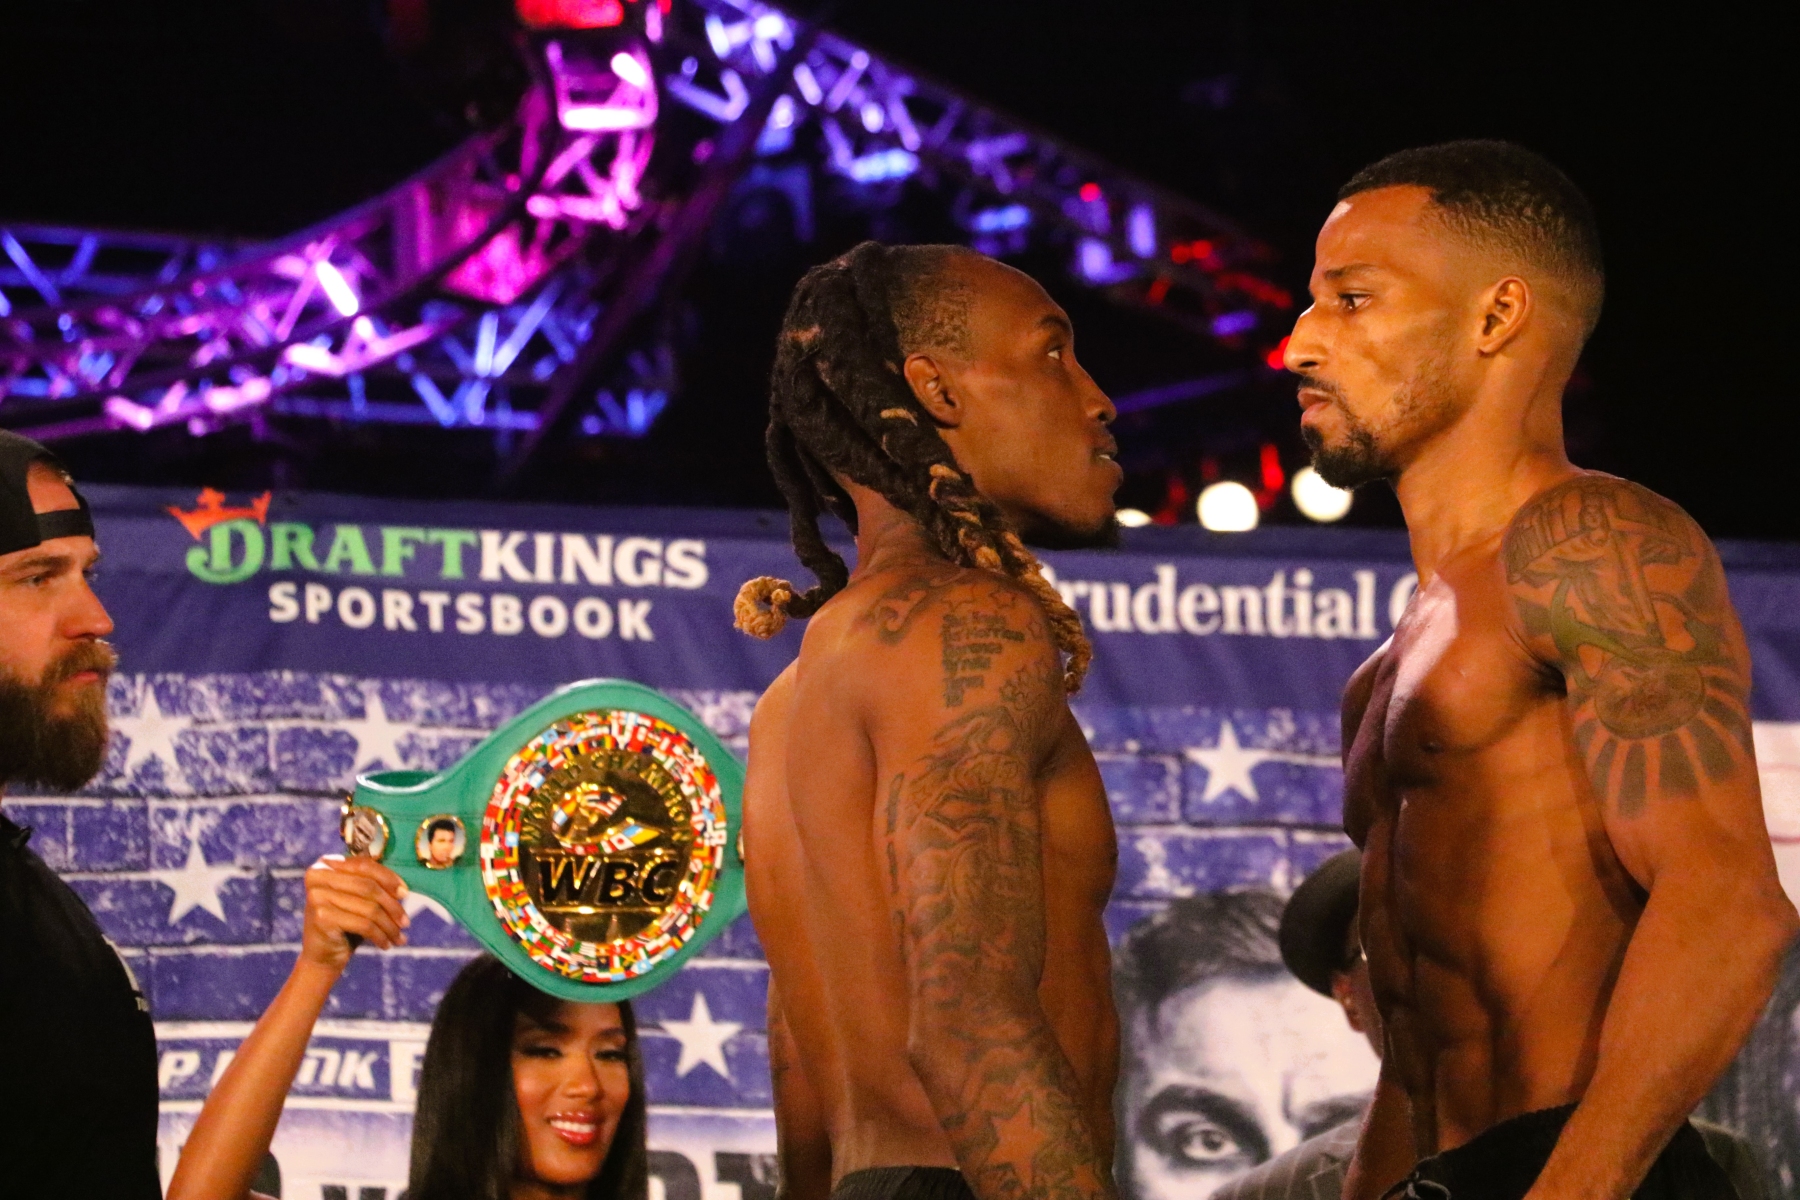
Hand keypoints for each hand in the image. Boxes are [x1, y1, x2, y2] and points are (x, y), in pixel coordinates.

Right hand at [299, 855, 409, 973]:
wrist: (322, 954)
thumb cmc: (345, 922)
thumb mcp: (359, 898)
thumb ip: (374, 883)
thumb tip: (404, 888)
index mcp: (327, 863)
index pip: (364, 865)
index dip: (388, 878)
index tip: (406, 893)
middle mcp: (318, 875)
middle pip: (368, 887)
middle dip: (392, 906)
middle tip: (406, 922)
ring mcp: (317, 895)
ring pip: (369, 908)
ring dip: (389, 925)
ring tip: (399, 937)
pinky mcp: (321, 917)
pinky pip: (363, 925)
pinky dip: (379, 936)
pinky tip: (386, 944)